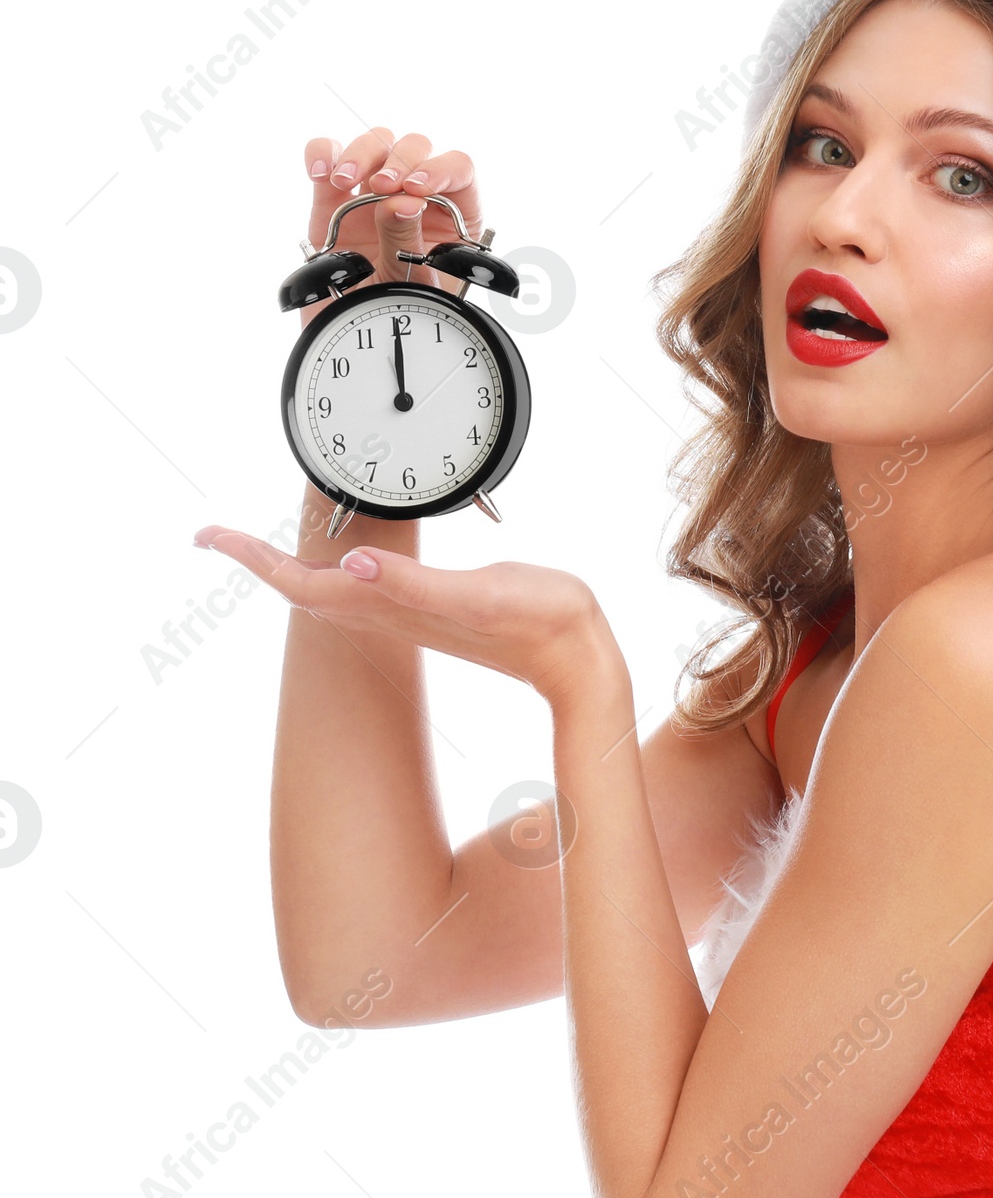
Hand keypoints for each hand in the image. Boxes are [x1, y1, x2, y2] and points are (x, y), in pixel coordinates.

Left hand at [191, 526, 622, 705]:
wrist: (577, 661)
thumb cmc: (540, 625)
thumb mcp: (480, 594)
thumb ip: (415, 584)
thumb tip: (354, 564)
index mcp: (395, 604)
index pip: (304, 583)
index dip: (253, 559)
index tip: (210, 536)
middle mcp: (394, 611)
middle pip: (305, 588)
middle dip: (260, 562)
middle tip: (219, 537)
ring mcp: (413, 613)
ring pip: (332, 591)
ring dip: (293, 567)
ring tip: (262, 547)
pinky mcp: (434, 609)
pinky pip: (365, 590)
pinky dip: (338, 569)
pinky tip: (346, 561)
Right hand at [299, 128, 484, 332]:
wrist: (352, 340)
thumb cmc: (397, 317)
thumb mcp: (411, 283)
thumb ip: (406, 240)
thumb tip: (402, 201)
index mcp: (454, 218)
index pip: (460, 171)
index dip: (442, 169)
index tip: (419, 187)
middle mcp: (415, 199)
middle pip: (416, 149)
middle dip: (399, 161)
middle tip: (382, 189)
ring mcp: (373, 196)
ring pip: (375, 144)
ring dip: (361, 154)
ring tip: (345, 182)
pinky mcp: (333, 199)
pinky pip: (328, 156)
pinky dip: (323, 153)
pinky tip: (322, 172)